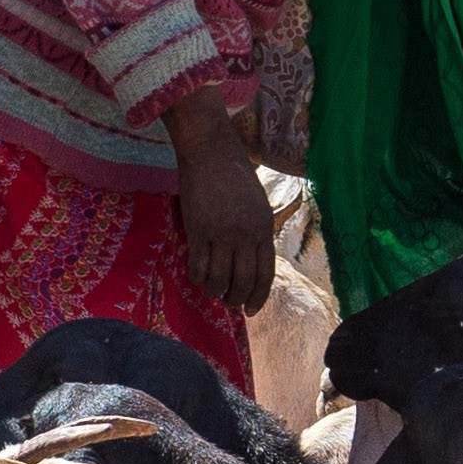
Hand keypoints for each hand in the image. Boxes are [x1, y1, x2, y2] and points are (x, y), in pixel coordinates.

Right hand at [159, 98, 277, 311]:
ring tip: (212, 292)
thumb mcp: (258, 206)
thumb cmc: (235, 177)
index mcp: (264, 229)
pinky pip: (198, 265)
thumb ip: (257, 234)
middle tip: (228, 303)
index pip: (265, 273)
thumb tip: (251, 264)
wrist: (211, 153)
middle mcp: (246, 234)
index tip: (251, 310)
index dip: (259, 296)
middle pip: (243, 281)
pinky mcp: (198, 229)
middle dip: (236, 299)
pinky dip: (198, 277)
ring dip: (215, 292)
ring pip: (219, 278)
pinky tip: (198, 277)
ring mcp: (221, 233)